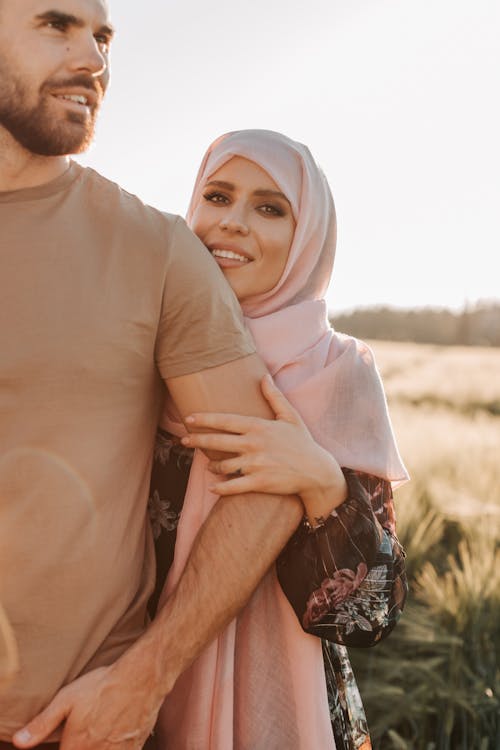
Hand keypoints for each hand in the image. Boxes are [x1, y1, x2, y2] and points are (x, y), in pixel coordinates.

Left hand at [12, 661, 162, 749]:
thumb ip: (42, 724)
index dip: (67, 747)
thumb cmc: (102, 686)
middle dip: (84, 746)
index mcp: (77, 746)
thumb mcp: (67, 699)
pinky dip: (116, 747)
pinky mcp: (134, 748)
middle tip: (89, 730)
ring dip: (99, 747)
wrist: (141, 678)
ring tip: (100, 731)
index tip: (70, 740)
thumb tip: (19, 742)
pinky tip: (115, 735)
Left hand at [182, 374, 346, 522]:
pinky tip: (213, 486)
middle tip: (183, 440)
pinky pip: (233, 486)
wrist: (317, 471)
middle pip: (217, 442)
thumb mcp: (290, 416)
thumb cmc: (302, 442)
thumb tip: (264, 376)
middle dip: (197, 440)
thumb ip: (274, 396)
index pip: (225, 421)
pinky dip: (220, 487)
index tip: (188, 418)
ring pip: (223, 465)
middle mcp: (253, 444)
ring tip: (207, 465)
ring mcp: (255, 464)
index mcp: (258, 427)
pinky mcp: (259, 482)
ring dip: (212, 466)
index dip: (205, 419)